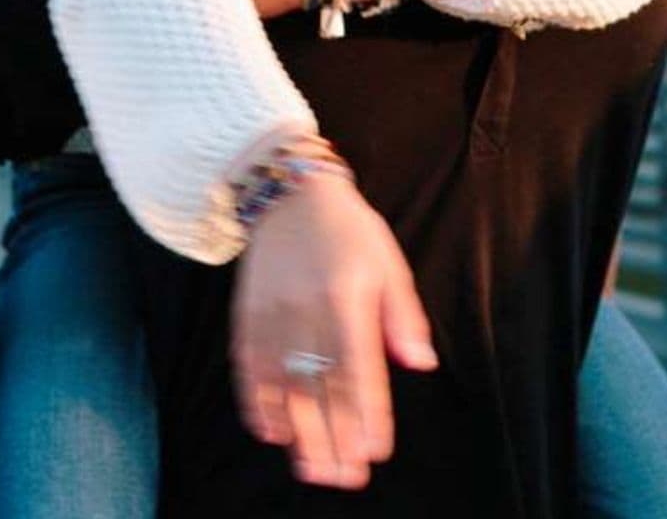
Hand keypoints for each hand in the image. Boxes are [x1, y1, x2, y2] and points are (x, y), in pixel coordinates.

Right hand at [230, 175, 437, 487]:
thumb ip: (403, 316)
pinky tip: (270, 432)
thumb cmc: (348, 230)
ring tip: (311, 467)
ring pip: (282, 382)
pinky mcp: (246, 313)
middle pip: (317, 383)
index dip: (365, 411)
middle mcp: (305, 307)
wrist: (287, 190)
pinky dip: (257, 401)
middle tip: (344, 476)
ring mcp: (271, 311)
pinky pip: (248, 364)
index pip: (356, 365)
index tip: (375, 449)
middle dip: (332, 435)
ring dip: (296, 430)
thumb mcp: (389, 263)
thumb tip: (420, 363)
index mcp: (346, 295)